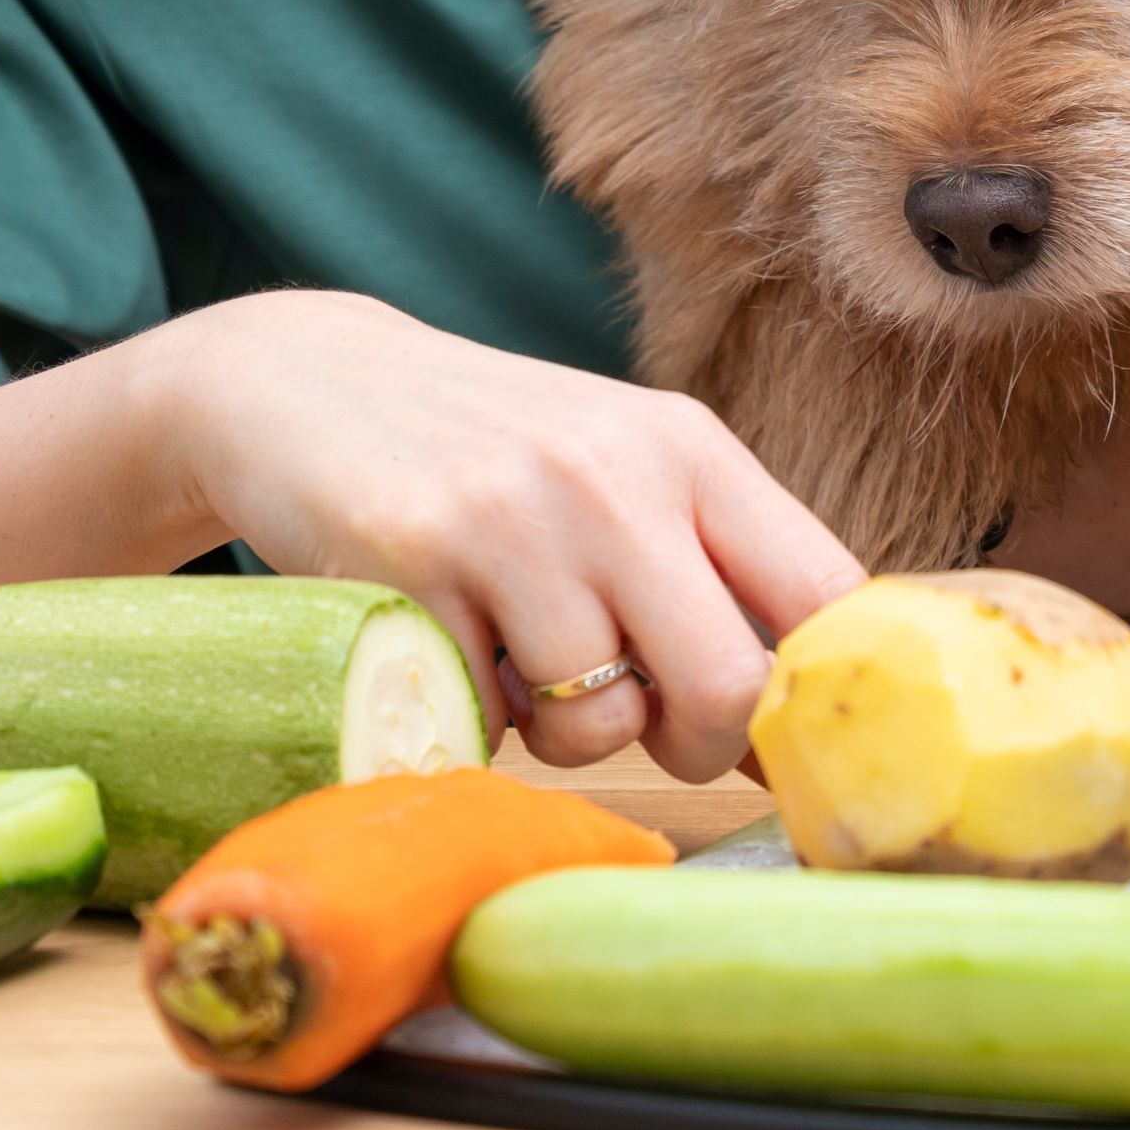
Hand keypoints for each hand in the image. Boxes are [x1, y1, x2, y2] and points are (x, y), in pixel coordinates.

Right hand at [156, 291, 863, 780]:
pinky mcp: (412, 569)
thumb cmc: (494, 456)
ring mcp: (512, 521)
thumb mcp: (623, 470)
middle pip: (729, 688)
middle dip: (700, 745)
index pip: (826, 594)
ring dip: (565, 736)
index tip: (787, 731)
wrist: (303, 383)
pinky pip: (487, 722)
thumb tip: (804, 735)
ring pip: (599, 724)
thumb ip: (716, 574)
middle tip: (651, 728)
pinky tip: (450, 643)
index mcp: (690, 449)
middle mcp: (615, 478)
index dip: (821, 694)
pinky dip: (477, 716)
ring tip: (522, 665)